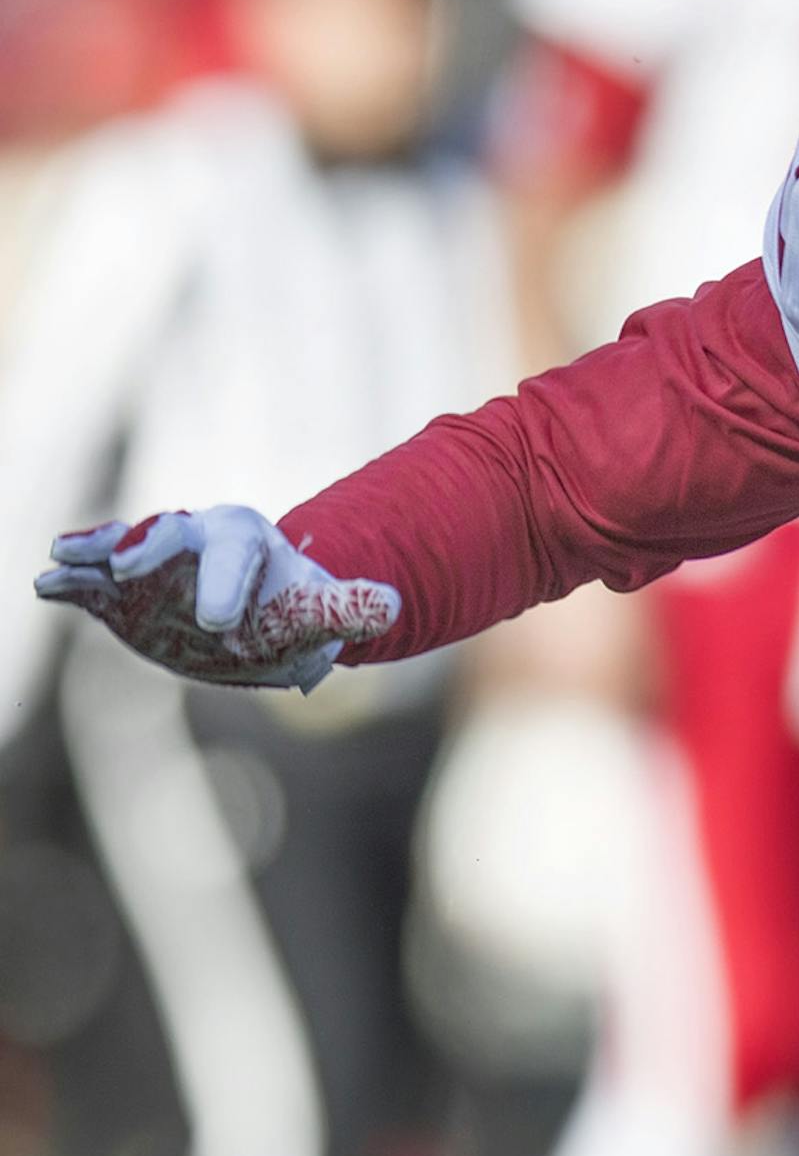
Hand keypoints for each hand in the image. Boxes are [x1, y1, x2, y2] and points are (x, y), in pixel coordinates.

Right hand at [36, 506, 399, 694]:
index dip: (225, 583)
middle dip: (149, 545)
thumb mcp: (321, 610)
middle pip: (170, 533)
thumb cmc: (290, 611)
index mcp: (245, 539)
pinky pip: (94, 581)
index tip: (217, 622)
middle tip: (128, 565)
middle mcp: (192, 539)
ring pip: (122, 549)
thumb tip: (395, 604)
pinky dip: (71, 583)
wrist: (256, 622)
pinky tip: (47, 587)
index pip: (235, 552)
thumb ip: (350, 607)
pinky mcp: (123, 589)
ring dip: (94, 553)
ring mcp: (153, 563)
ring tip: (63, 559)